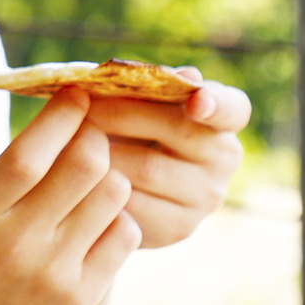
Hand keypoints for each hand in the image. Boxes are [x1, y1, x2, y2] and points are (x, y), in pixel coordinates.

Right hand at [0, 84, 141, 304]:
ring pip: (113, 195)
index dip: (62, 114)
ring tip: (85, 176)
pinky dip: (115, 216)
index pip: (33, 151)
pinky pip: (125, 235)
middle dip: (91, 135)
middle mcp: (17, 245)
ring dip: (105, 174)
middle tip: (82, 132)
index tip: (73, 93)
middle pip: (86, 165)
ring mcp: (53, 275)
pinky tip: (90, 217)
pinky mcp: (79, 300)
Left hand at [89, 67, 247, 247]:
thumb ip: (153, 86)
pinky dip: (100, 187)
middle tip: (81, 107)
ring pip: (148, 168)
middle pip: (177, 129)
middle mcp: (224, 158)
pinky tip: (77, 176)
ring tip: (71, 139)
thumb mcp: (142, 102)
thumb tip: (181, 77)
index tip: (196, 100)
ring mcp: (206, 197)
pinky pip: (133, 204)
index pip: (232, 108)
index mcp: (222, 119)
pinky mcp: (178, 227)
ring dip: (104, 150)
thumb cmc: (131, 127)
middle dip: (122, 113)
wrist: (121, 187)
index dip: (216, 103)